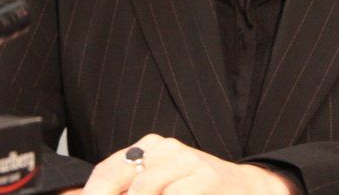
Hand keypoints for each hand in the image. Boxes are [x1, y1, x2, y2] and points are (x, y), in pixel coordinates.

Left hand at [81, 134, 297, 194]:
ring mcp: (188, 161)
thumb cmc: (196, 190)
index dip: (92, 193)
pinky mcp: (205, 178)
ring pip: (143, 189)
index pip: (107, 170)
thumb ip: (131, 189)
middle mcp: (166, 149)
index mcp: (150, 147)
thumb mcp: (161, 185)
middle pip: (120, 177)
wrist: (246, 188)